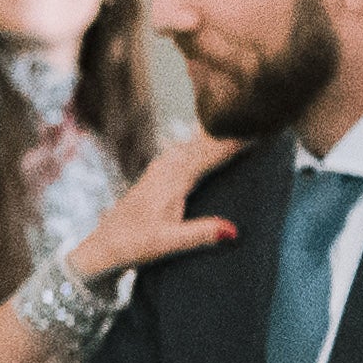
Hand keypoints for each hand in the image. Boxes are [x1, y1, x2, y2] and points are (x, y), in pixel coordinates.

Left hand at [66, 130, 240, 283]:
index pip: (210, 154)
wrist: (103, 246)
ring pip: (191, 144)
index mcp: (172, 180)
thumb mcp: (168, 243)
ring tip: (234, 122)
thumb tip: (234, 230)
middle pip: (202, 142)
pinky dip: (198, 143)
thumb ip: (200, 234)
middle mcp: (165, 168)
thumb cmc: (133, 245)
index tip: (259, 128)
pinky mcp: (155, 176)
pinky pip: (183, 151)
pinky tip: (201, 139)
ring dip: (212, 134)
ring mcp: (158, 170)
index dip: (234, 141)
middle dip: (227, 131)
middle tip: (254, 116)